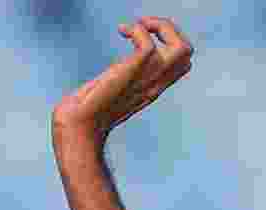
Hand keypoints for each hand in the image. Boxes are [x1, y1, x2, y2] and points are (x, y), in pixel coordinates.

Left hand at [51, 16, 193, 145]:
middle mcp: (154, 84)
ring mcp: (145, 80)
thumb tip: (110, 75)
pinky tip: (122, 31)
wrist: (77, 126)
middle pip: (187, 53)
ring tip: (139, 26)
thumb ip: (120, 82)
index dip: (169, 40)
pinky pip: (148, 45)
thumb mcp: (112, 92)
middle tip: (144, 27)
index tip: (144, 35)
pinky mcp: (130, 74)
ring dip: (162, 26)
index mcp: (152, 87)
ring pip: (180, 48)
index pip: (182, 63)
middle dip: (170, 28)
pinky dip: (138, 29)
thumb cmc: (85, 112)